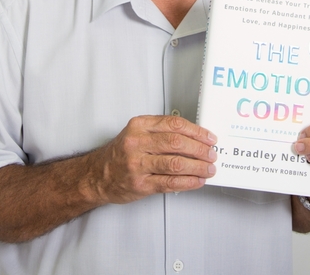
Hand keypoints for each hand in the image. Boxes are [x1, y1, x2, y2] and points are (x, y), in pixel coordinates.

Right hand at [90, 115, 217, 203]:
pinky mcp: (140, 184)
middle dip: (200, 149)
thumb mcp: (136, 133)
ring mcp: (137, 164)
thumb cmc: (120, 153)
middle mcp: (137, 143)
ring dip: (197, 167)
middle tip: (212, 154)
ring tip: (209, 169)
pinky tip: (197, 181)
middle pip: (177, 143)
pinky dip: (188, 182)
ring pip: (175, 164)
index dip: (196, 131)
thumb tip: (194, 137)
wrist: (97, 175)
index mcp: (139, 126)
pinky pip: (169, 183)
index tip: (209, 137)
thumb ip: (161, 131)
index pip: (174, 124)